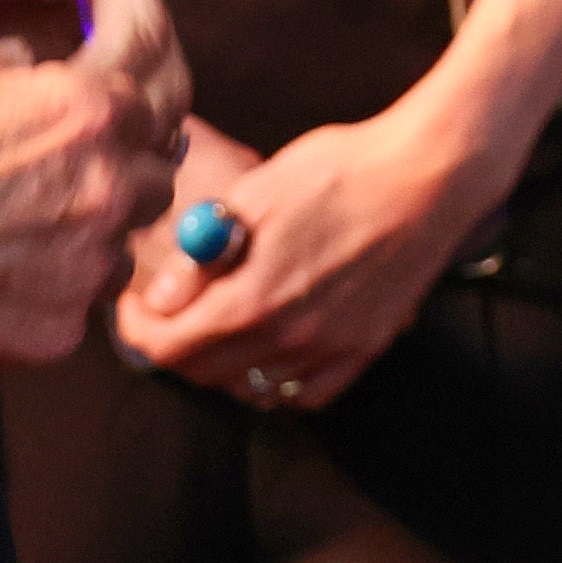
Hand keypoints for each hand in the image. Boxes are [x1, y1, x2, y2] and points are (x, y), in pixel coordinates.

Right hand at [0, 29, 174, 371]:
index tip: (85, 118)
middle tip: (62, 173)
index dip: (111, 106)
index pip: (142, 101)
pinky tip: (1, 275)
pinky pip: (81, 302)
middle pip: (154, 174)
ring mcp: (86, 269)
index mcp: (84, 110)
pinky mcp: (60, 333)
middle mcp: (104, 189)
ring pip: (125, 244)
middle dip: (120, 168)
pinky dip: (56, 288)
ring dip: (95, 232)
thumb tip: (23, 65)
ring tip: (27, 228)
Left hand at [116, 93, 517, 410]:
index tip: (134, 306)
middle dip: (176, 343)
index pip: (167, 347)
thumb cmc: (339, 171)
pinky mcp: (365, 350)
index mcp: (252, 299)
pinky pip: (306, 391)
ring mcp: (331, 350)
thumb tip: (161, 299)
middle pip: (204, 372)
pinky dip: (280, 377)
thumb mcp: (255, 195)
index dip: (138, 328)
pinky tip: (278, 339)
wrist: (427, 176)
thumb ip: (203, 257)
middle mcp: (289, 338)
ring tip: (224, 317)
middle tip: (174, 309)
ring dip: (225, 360)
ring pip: (252, 386)